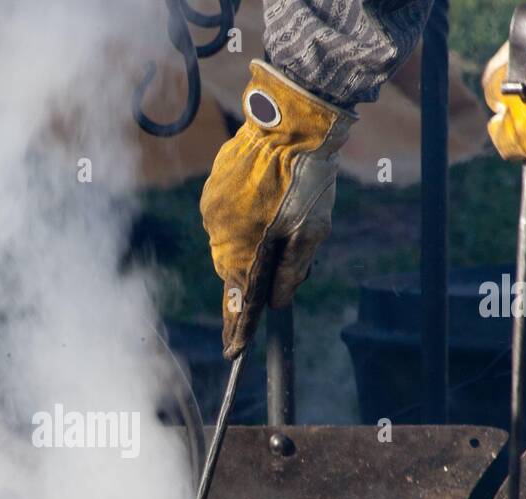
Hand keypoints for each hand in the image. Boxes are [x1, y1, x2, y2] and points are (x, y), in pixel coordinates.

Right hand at [200, 60, 354, 358]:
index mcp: (244, 251)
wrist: (290, 120)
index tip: (234, 352)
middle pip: (231, 271)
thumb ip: (293, 271)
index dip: (238, 329)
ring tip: (278, 220)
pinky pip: (224, 215)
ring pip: (227, 242)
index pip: (239, 302)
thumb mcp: (313, 231)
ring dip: (248, 242)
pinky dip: (242, 217)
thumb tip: (278, 302)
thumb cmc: (308, 178)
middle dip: (249, 277)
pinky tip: (265, 199)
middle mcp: (219, 234)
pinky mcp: (212, 188)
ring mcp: (212, 210)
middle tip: (273, 271)